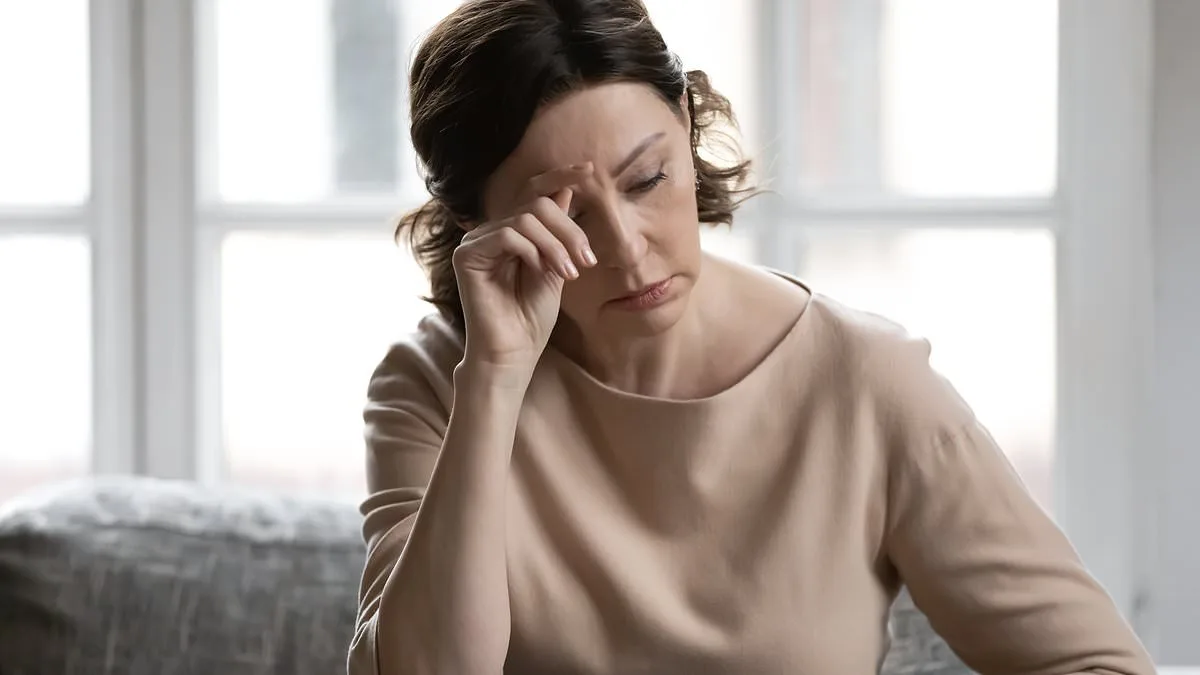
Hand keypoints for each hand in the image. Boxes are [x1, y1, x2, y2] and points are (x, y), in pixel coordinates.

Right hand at [453, 163, 596, 374]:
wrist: (515, 352)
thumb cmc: (533, 317)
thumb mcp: (556, 266)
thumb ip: (558, 231)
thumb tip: (566, 190)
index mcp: (511, 232)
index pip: (533, 192)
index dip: (559, 176)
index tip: (589, 171)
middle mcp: (490, 231)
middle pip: (535, 203)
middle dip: (569, 230)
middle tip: (586, 261)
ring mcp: (475, 241)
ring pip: (525, 218)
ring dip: (557, 245)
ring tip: (569, 273)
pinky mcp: (466, 255)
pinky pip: (507, 234)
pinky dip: (533, 251)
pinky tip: (541, 272)